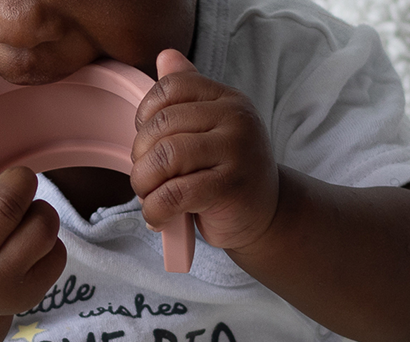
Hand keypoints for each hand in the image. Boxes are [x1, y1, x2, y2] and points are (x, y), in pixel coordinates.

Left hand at [130, 49, 279, 252]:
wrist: (268, 217)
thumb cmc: (231, 177)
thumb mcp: (212, 132)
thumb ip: (190, 97)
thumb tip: (165, 56)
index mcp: (228, 100)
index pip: (172, 88)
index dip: (146, 116)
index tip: (147, 144)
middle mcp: (236, 119)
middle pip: (163, 125)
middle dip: (140, 157)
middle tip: (144, 180)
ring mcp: (236, 152)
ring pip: (166, 157)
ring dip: (144, 183)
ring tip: (148, 198)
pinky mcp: (230, 188)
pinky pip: (176, 194)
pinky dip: (156, 209)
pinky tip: (157, 218)